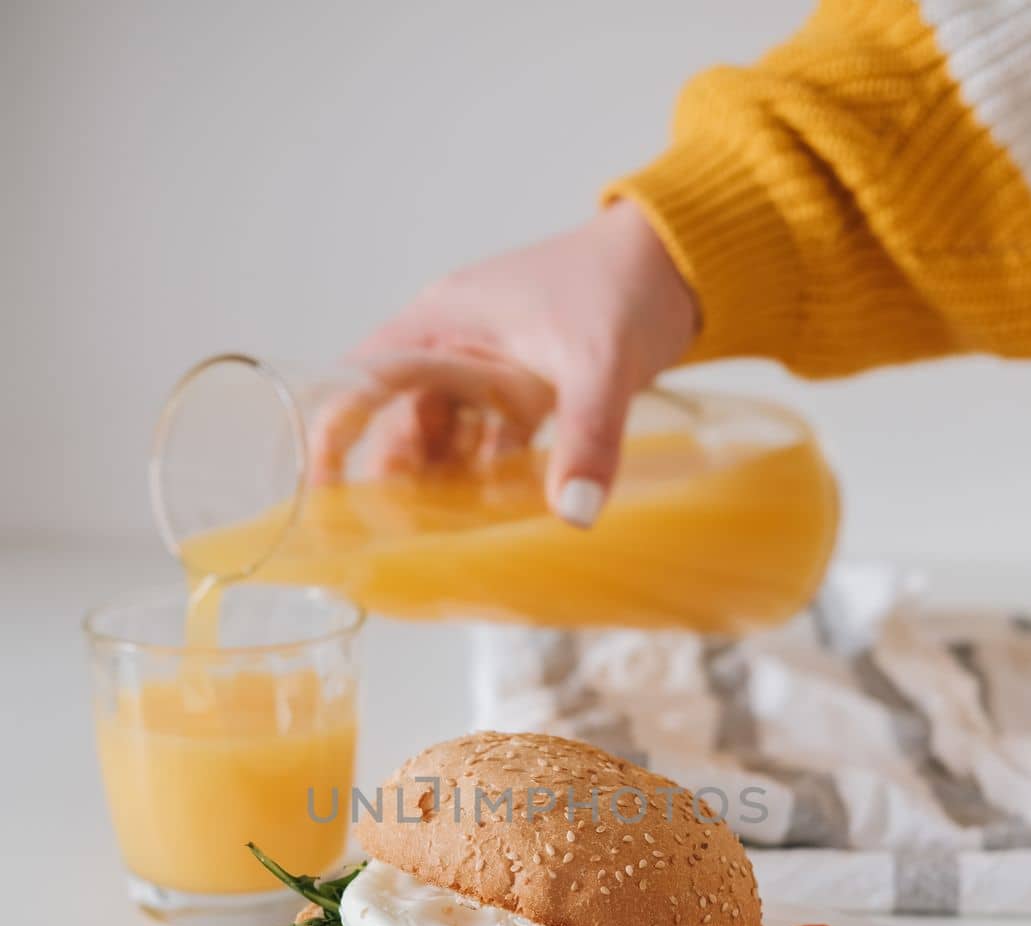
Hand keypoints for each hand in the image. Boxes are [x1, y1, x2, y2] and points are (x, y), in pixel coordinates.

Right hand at [312, 201, 697, 524]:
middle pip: (402, 419)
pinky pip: (491, 442)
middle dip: (397, 473)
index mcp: (442, 323)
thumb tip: (573, 513)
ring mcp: (491, 369)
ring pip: (446, 436)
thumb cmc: (623, 283)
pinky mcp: (527, 390)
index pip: (363, 378)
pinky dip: (489, 476)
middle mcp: (455, 345)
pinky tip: (495, 515)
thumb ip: (585, 437)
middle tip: (398, 530)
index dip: (336, 430)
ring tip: (441, 534)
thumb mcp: (598, 361)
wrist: (683, 260)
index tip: (322, 485)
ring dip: (445, 481)